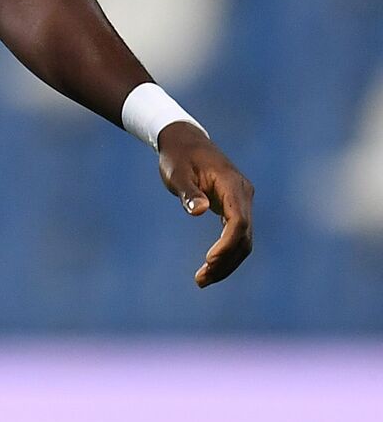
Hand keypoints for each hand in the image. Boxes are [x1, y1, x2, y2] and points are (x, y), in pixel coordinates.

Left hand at [157, 121, 254, 287]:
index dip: (226, 244)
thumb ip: (188, 193)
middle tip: (200, 280)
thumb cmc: (177, 157)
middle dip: (226, 262)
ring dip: (226, 263)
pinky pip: (237, 234)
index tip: (208, 260)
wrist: (184, 141)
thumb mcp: (177, 173)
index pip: (238, 221)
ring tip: (202, 280)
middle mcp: (243, 194)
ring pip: (243, 240)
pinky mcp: (235, 206)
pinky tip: (210, 267)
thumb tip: (198, 211)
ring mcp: (242, 201)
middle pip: (244, 236)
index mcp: (232, 184)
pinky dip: (226, 252)